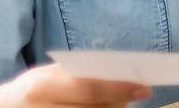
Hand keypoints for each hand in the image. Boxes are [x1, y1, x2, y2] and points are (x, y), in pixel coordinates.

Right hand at [0, 63, 151, 106]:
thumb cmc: (34, 88)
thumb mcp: (50, 74)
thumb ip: (81, 74)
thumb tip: (121, 73)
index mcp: (43, 87)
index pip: (89, 88)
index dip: (120, 88)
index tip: (145, 88)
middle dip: (120, 101)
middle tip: (139, 93)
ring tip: (121, 100)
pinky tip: (107, 107)